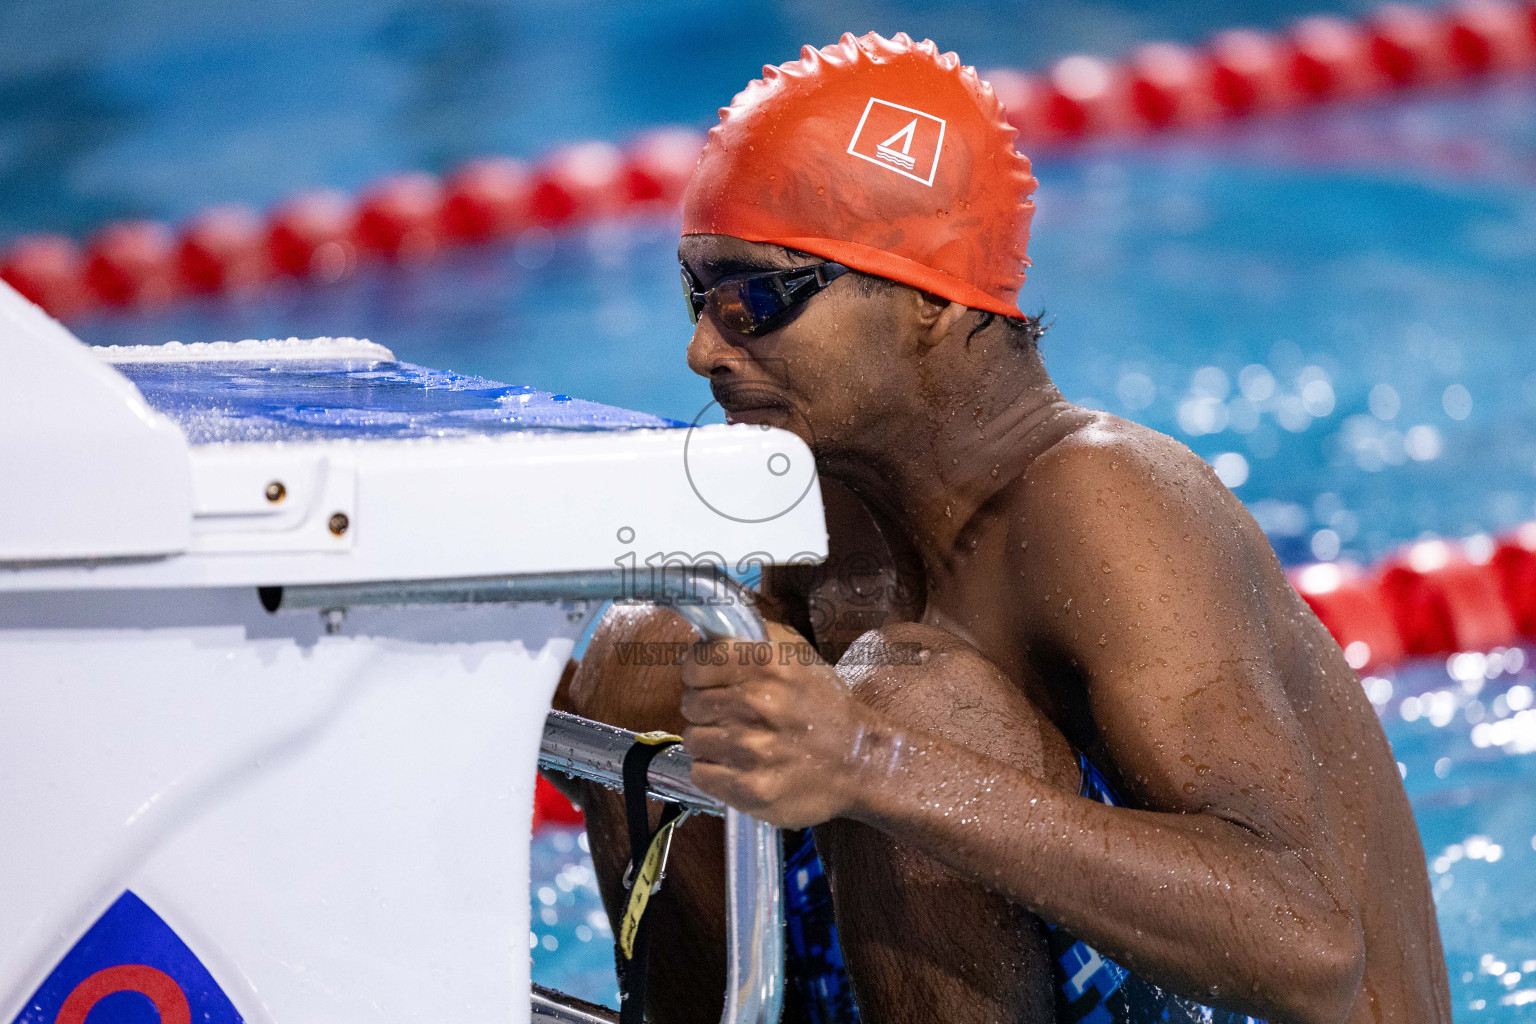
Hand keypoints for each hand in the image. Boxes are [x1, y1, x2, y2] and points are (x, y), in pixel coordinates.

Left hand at [679, 622, 870, 827]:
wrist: (859, 762)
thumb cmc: (822, 706)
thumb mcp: (796, 655)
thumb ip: (751, 638)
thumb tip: (706, 637)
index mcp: (767, 664)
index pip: (696, 662)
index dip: (698, 671)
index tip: (711, 680)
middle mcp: (758, 703)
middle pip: (690, 703)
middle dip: (706, 708)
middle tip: (734, 715)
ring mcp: (753, 750)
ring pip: (693, 739)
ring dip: (711, 741)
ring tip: (741, 742)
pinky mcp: (750, 788)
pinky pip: (700, 773)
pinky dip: (714, 771)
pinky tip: (739, 766)